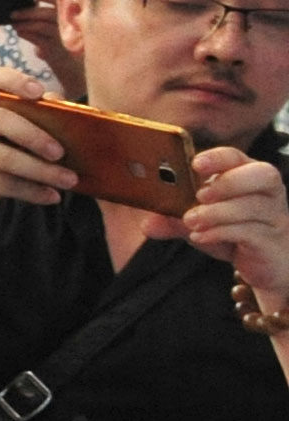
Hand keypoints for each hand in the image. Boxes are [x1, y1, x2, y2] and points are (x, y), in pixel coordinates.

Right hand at [0, 90, 73, 213]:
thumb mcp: (6, 125)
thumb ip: (32, 113)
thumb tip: (62, 106)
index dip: (15, 80)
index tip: (38, 92)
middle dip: (34, 136)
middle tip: (60, 153)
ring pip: (5, 160)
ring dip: (41, 172)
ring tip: (69, 180)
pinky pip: (4, 185)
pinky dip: (33, 192)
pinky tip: (51, 196)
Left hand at [6, 8, 67, 52]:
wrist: (64, 59)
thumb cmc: (53, 37)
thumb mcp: (51, 24)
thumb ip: (41, 14)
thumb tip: (20, 6)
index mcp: (67, 14)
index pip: (59, 2)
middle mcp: (66, 24)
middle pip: (47, 14)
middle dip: (28, 12)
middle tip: (13, 13)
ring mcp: (60, 37)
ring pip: (40, 26)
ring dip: (24, 24)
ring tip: (14, 24)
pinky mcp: (52, 48)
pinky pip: (36, 39)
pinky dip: (25, 34)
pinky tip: (18, 32)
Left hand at [182, 150, 287, 314]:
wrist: (263, 264)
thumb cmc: (233, 233)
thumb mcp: (199, 223)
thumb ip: (173, 221)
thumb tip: (148, 224)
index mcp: (247, 176)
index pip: (237, 157)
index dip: (218, 158)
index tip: (195, 164)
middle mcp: (267, 192)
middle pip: (262, 174)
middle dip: (229, 182)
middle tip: (200, 195)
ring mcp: (273, 216)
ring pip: (253, 205)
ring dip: (218, 212)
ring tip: (191, 221)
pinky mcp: (271, 240)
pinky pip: (251, 231)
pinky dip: (222, 232)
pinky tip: (201, 237)